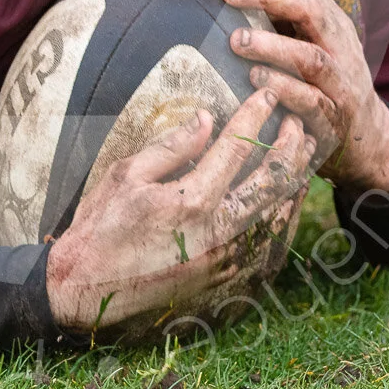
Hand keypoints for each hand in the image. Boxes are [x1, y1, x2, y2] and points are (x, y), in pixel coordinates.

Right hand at [45, 88, 314, 332]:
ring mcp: (229, 263)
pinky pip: (272, 246)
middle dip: (290, 144)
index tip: (266, 95)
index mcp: (191, 201)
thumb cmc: (100, 229)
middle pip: (273, 180)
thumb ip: (171, 147)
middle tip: (296, 120)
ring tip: (302, 151)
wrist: (86, 293)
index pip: (236, 147)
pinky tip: (287, 199)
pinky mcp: (229, 284)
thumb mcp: (125, 176)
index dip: (255, 116)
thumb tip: (206, 119)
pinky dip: (285, 217)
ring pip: (281, 214)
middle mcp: (219, 234)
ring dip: (295, 177)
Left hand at [221, 0, 388, 194]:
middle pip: (313, 12)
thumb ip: (279, 14)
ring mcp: (341, 84)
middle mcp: (341, 49)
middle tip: (230, 0)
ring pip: (311, 58)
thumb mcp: (312, 44)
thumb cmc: (325, 82)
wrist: (368, 137)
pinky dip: (283, 90)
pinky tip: (256, 84)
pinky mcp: (334, 119)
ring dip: (273, 47)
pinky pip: (311, 102)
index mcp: (334, 26)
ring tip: (239, 42)